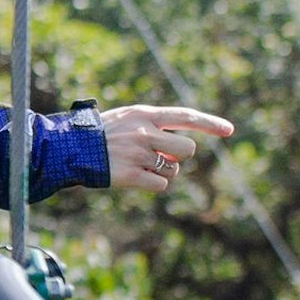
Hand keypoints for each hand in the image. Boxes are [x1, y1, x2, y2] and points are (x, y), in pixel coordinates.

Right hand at [100, 104, 234, 194]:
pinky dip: (151, 184)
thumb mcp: (127, 119)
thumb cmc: (101, 134)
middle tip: (159, 156)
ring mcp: (138, 154)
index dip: (210, 123)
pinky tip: (133, 177)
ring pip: (174, 170)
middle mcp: (144, 132)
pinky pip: (160, 185)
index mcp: (144, 114)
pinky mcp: (130, 175)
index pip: (185, 115)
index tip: (229, 130)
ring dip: (163, 171)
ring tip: (139, 165)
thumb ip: (155, 126)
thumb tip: (183, 149)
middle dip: (178, 156)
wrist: (69, 149)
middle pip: (187, 149)